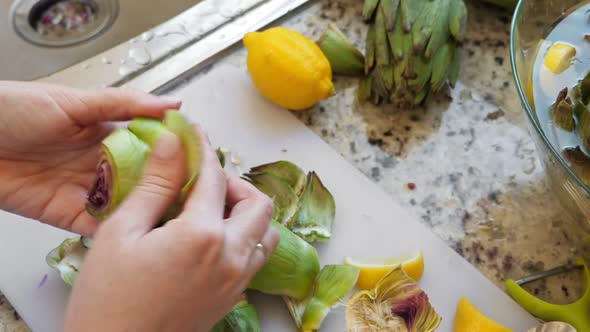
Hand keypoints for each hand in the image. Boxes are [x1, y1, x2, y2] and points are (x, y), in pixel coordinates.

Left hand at [0, 81, 179, 234]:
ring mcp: (85, 189)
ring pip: (125, 205)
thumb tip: (171, 103)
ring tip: (175, 220)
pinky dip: (116, 233)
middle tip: (196, 199)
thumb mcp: (74, 101)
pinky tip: (138, 236)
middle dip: (167, 189)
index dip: (174, 155)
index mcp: (106, 133)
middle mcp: (101, 163)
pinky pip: (96, 226)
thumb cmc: (12, 109)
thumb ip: (123, 104)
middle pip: (143, 180)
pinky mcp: (65, 213)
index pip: (151, 147)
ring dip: (147, 212)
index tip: (202, 162)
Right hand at [64, 129, 279, 331]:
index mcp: (202, 235)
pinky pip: (255, 257)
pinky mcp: (233, 298)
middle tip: (204, 180)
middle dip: (235, 183)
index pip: (214, 177)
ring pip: (266, 232)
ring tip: (212, 210)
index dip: (203, 147)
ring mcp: (237, 281)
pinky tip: (213, 238)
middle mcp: (231, 257)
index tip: (194, 133)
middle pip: (259, 203)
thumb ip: (155, 184)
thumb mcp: (122, 233)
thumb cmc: (108, 298)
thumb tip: (173, 144)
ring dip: (247, 212)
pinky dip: (245, 238)